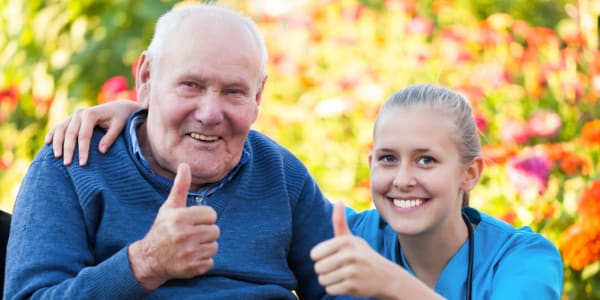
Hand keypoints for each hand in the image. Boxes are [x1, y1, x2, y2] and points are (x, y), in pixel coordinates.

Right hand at [44, 100, 141, 165]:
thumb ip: (110, 137)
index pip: (84, 135)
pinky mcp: (72, 118)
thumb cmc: (121, 118)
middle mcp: (79, 113)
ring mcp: (74, 115)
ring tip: (57, 157)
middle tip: (67, 164)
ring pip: (61, 129)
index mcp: (90, 114)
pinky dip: (53, 134)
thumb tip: (101, 151)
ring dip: (57, 143)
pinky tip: (48, 143)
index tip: (82, 164)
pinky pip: (59, 126)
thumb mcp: (119, 126)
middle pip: (70, 134)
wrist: (119, 107)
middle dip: (68, 150)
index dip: (82, 150)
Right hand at [128, 163, 219, 290]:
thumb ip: (180, 186)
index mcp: (181, 218)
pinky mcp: (192, 268)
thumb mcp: (169, 207)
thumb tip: (185, 165)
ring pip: (214, 246)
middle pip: (215, 231)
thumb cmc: (162, 229)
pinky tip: (190, 257)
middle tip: (191, 235)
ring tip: (190, 245)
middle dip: (205, 232)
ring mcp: (189, 253)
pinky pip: (211, 262)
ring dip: (205, 246)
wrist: (150, 259)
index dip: (203, 218)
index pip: (211, 214)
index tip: (192, 222)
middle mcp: (184, 235)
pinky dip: (203, 261)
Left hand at [310, 201, 402, 298]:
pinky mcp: (353, 286)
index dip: (320, 258)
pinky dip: (335, 289)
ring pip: (323, 280)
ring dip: (329, 280)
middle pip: (317, 268)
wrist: (386, 277)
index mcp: (345, 241)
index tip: (332, 257)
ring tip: (342, 276)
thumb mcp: (352, 239)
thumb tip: (339, 201)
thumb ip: (340, 222)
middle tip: (338, 268)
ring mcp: (352, 271)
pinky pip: (330, 290)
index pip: (314, 254)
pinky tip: (346, 284)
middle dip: (324, 271)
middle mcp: (349, 255)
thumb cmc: (363, 255)